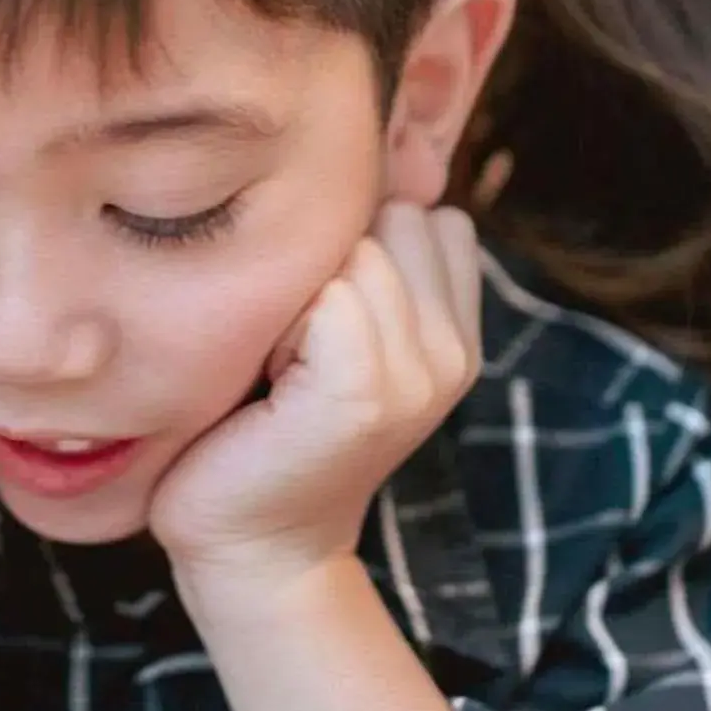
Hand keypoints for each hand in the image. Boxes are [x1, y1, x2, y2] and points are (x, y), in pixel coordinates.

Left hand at [150, 203, 482, 595]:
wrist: (254, 550)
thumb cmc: (266, 429)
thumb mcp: (335, 331)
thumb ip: (366, 260)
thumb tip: (365, 160)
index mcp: (457, 327)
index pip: (420, 210)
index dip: (351, 246)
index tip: (318, 326)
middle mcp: (454, 347)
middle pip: (387, 216)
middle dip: (324, 262)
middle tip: (294, 349)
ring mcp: (422, 372)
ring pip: (354, 249)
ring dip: (297, 294)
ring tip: (282, 367)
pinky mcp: (368, 392)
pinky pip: (328, 296)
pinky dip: (282, 328)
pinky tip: (272, 386)